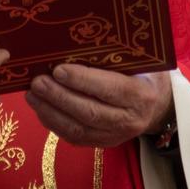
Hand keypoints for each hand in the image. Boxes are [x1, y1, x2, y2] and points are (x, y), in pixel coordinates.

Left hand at [23, 65, 172, 149]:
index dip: (82, 80)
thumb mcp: (138, 61)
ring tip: (32, 94)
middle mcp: (129, 120)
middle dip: (59, 97)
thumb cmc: (143, 74)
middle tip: (37, 82)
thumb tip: (73, 44)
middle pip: (89, 112)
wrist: (157, 106)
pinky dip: (53, 123)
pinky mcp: (102, 144)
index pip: (109, 89)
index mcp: (140, 95)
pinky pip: (74, 138)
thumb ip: (113, 56)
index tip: (58, 69)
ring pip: (78, 129)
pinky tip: (40, 108)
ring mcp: (115, 136)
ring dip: (50, 112)